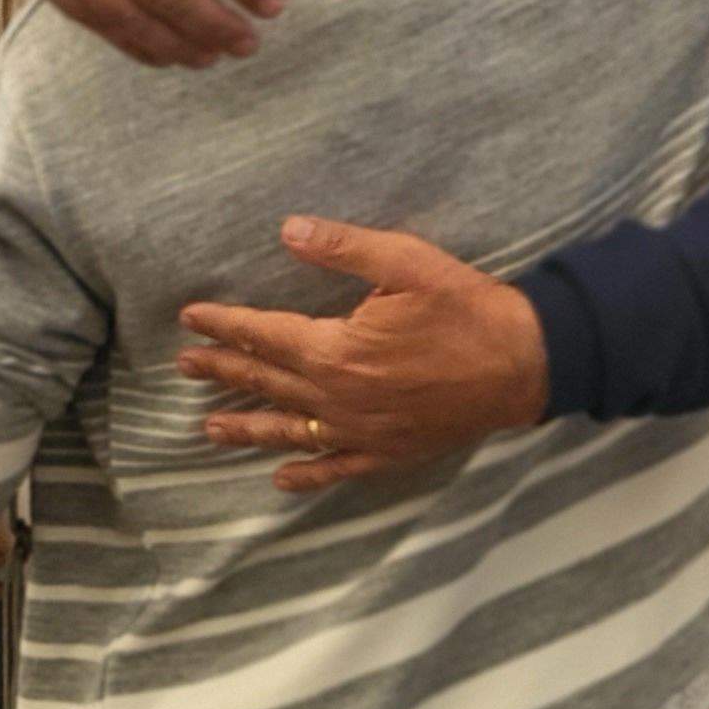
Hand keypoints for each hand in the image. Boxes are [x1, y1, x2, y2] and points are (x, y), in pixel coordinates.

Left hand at [177, 218, 550, 494]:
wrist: (524, 364)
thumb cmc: (466, 308)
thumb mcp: (407, 263)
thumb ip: (344, 248)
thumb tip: (288, 230)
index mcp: (337, 350)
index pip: (265, 336)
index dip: (225, 326)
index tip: (191, 319)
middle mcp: (338, 398)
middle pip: (266, 383)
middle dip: (223, 372)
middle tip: (184, 367)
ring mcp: (361, 432)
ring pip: (289, 431)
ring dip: (246, 428)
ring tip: (209, 428)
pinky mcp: (387, 453)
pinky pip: (335, 469)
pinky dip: (306, 475)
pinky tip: (281, 478)